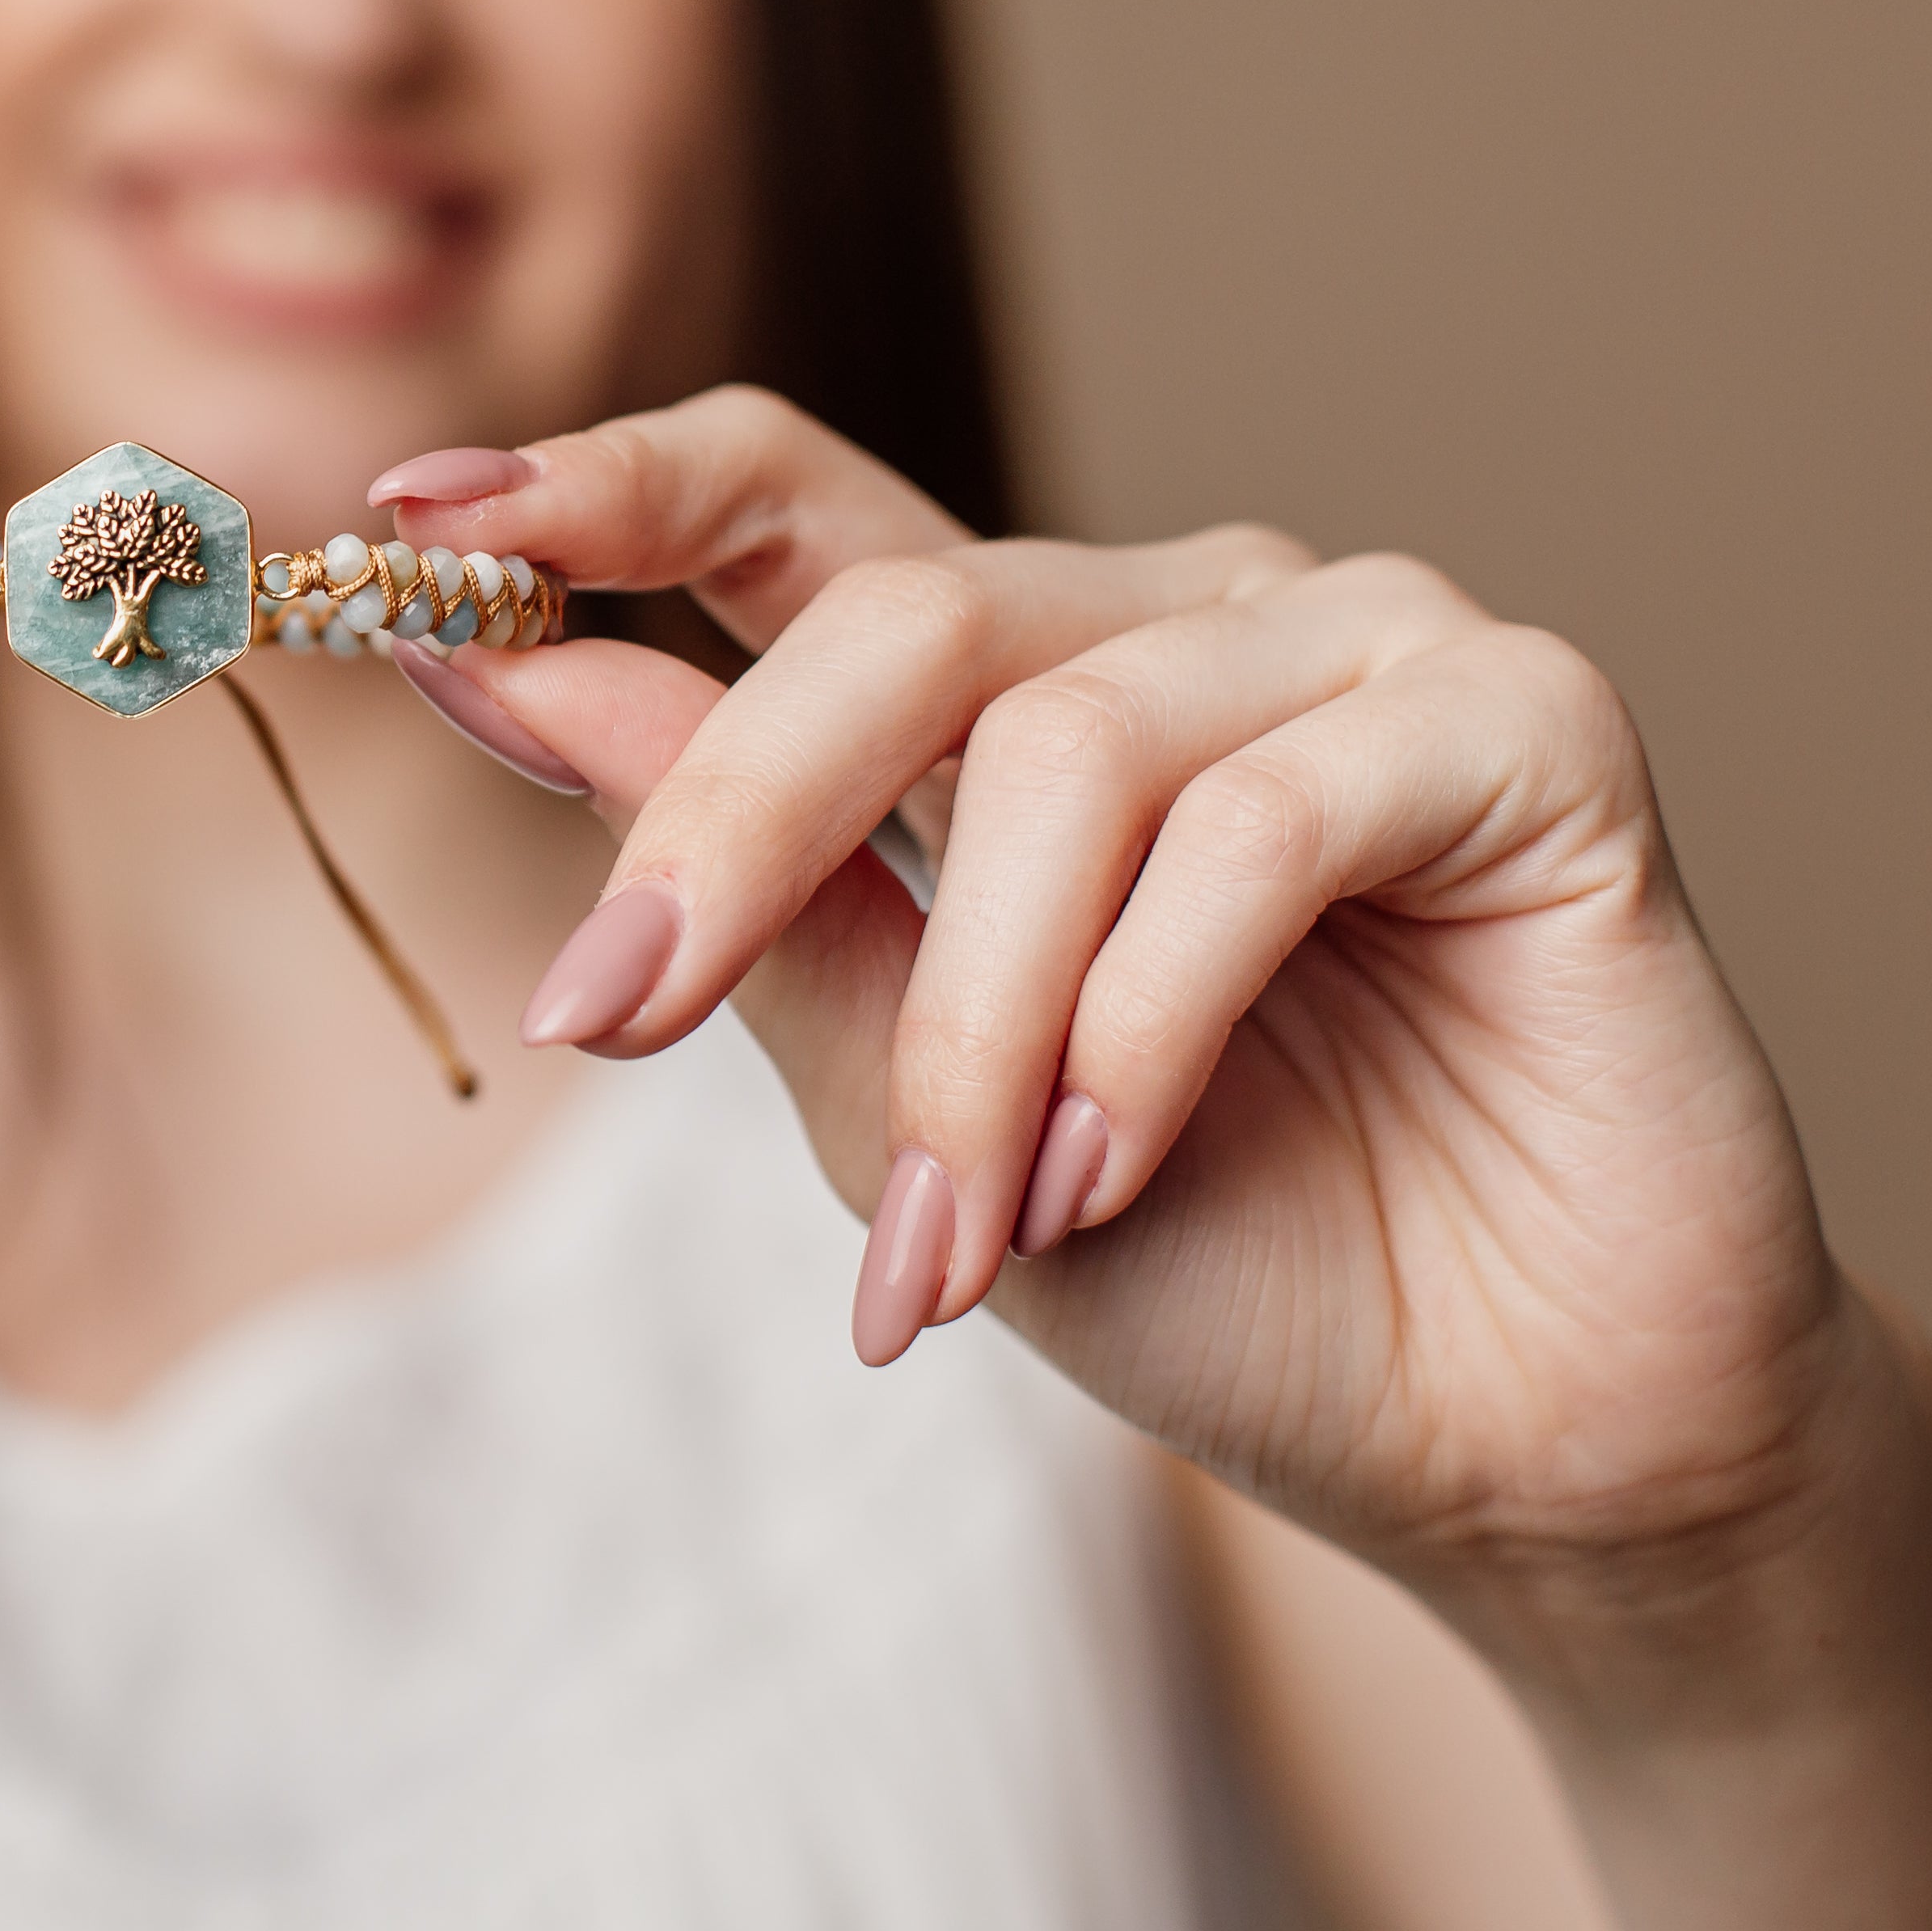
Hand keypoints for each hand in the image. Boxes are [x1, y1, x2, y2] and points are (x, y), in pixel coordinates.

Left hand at [375, 388, 1841, 1602]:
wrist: (1500, 1447)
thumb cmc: (1208, 1262)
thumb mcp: (899, 1091)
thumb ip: (739, 882)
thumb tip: (500, 672)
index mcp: (1018, 682)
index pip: (786, 502)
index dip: (601, 483)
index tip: (404, 516)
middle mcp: (1177, 619)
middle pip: (892, 621)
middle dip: (729, 826)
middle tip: (614, 1018)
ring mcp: (1359, 642)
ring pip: (1068, 749)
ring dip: (979, 1028)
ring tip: (973, 1227)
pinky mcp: (1527, 719)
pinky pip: (1267, 820)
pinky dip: (1149, 1022)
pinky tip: (1115, 1170)